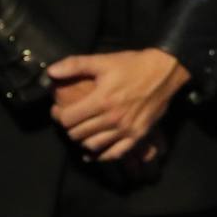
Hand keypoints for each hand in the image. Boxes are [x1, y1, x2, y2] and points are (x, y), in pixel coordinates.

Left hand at [47, 48, 191, 160]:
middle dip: (69, 127)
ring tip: (82, 131)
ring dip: (83, 140)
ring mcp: (126, 130)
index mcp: (102, 100)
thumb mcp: (104, 61)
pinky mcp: (137, 136)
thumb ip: (75, 65)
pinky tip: (95, 152)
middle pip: (78, 134)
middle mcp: (112, 118)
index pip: (68, 119)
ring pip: (93, 145)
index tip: (58, 110)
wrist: (165, 71)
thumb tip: (51, 71)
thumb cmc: (133, 65)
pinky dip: (101, 155)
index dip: (59, 115)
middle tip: (70, 120)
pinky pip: (114, 154)